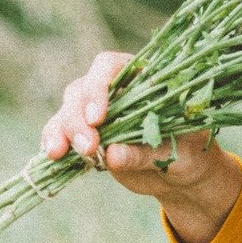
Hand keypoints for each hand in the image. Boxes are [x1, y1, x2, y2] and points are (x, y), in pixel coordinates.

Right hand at [41, 50, 241, 242]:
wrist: (181, 176)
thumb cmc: (189, 154)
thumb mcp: (176, 153)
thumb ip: (145, 153)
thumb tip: (111, 155)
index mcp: (142, 77)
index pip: (109, 66)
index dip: (98, 87)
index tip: (98, 118)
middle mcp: (114, 88)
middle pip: (82, 89)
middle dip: (78, 118)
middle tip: (88, 147)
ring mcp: (95, 110)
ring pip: (67, 109)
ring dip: (62, 130)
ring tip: (61, 153)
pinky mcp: (84, 133)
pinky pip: (60, 131)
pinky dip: (53, 141)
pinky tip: (53, 155)